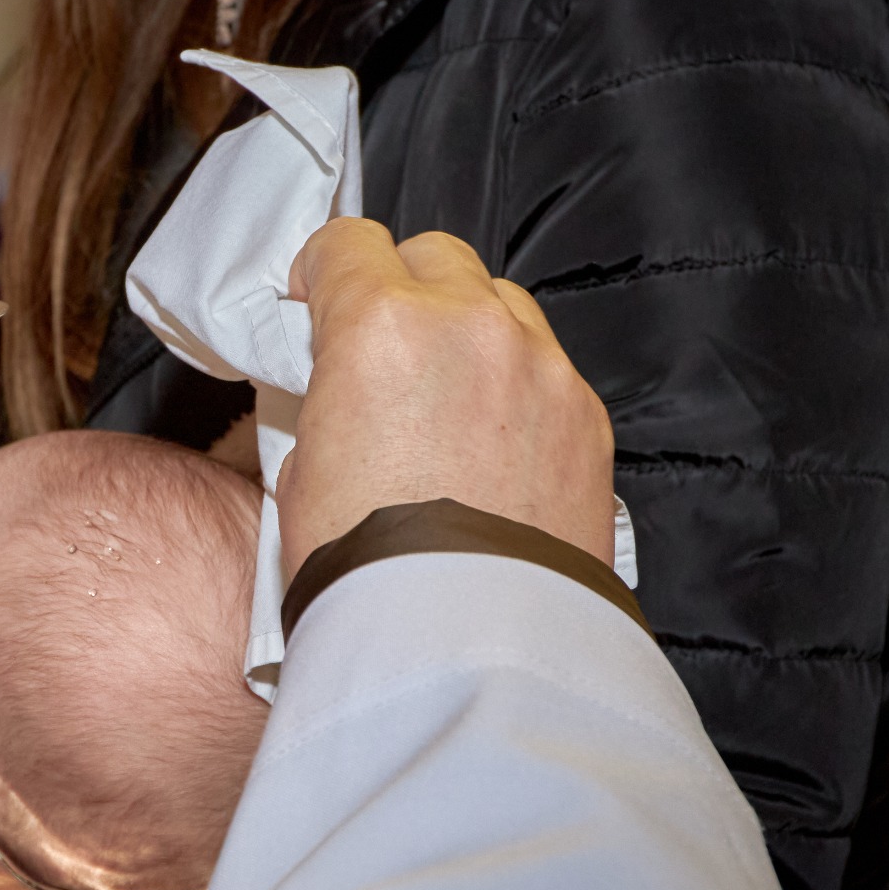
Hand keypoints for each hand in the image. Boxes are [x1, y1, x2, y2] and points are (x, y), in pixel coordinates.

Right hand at [280, 221, 615, 576]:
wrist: (462, 647)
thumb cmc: (368, 572)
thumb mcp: (300, 474)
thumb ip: (326, 402)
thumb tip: (341, 391)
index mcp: (380, 327)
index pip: (349, 243)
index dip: (324, 270)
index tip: (317, 300)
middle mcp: (469, 327)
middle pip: (434, 256)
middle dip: (403, 287)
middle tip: (383, 346)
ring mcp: (541, 367)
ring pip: (502, 303)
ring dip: (469, 330)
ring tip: (447, 398)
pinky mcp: (588, 417)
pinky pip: (548, 369)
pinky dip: (518, 388)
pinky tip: (496, 447)